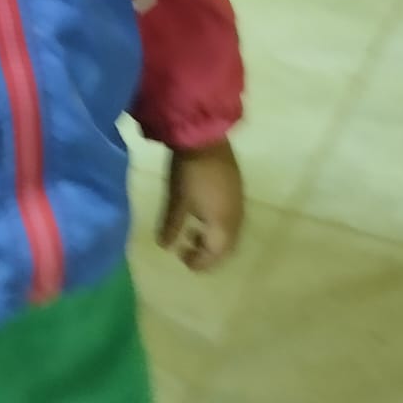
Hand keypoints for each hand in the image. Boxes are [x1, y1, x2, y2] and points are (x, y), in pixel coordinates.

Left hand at [159, 138, 243, 271]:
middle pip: (225, 246)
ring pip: (228, 232)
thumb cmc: (189, 173)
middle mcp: (236, 218)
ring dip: (211, 238)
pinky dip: (216, 225)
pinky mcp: (237, 189)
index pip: (214, 254)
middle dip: (207, 253)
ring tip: (191, 233)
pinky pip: (230, 218)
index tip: (183, 261)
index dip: (199, 262)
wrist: (206, 139)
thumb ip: (171, 226)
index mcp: (222, 225)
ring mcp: (238, 202)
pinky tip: (201, 215)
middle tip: (187, 251)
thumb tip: (164, 247)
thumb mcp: (177, 201)